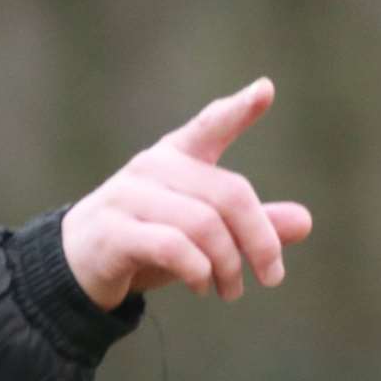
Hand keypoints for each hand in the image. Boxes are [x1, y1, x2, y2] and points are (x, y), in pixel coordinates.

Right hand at [61, 78, 312, 311]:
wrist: (76, 265)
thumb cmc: (146, 240)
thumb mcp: (202, 233)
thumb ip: (249, 225)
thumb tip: (303, 222)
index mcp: (175, 157)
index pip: (209, 126)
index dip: (238, 110)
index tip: (265, 90)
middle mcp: (152, 168)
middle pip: (228, 195)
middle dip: (260, 240)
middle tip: (271, 277)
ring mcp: (128, 196)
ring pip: (203, 225)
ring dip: (227, 265)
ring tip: (230, 290)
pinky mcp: (113, 231)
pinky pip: (173, 247)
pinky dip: (198, 271)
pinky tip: (201, 285)